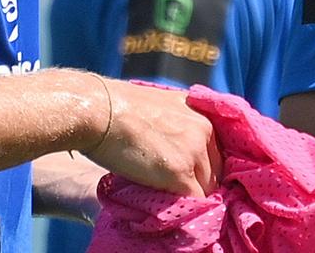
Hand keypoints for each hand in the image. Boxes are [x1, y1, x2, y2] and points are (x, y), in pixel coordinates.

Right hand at [81, 80, 220, 196]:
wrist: (99, 110)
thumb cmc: (118, 108)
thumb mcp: (161, 106)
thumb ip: (178, 126)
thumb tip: (176, 150)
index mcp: (202, 112)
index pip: (215, 152)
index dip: (200, 169)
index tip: (185, 177)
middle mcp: (205, 129)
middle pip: (215, 171)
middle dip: (197, 183)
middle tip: (172, 190)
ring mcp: (194, 150)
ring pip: (207, 188)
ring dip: (190, 196)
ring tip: (165, 195)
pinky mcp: (180, 172)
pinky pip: (194, 200)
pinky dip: (183, 207)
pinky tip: (164, 203)